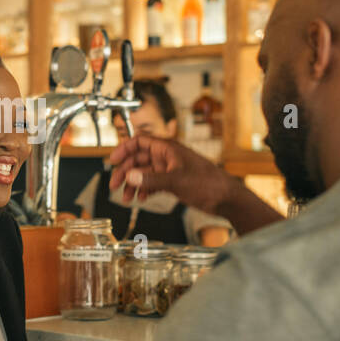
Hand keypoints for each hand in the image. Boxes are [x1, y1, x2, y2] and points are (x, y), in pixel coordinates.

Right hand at [108, 136, 235, 216]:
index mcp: (168, 149)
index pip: (139, 141)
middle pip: (138, 159)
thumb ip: (151, 179)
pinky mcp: (173, 182)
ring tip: (127, 198)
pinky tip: (141, 198)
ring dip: (133, 184)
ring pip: (144, 173)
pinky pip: (152, 183)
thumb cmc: (209, 184)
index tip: (112, 161)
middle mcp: (167, 157)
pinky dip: (144, 190)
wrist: (226, 199)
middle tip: (115, 186)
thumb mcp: (176, 181)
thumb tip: (130, 176)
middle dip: (125, 172)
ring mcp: (170, 170)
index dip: (124, 149)